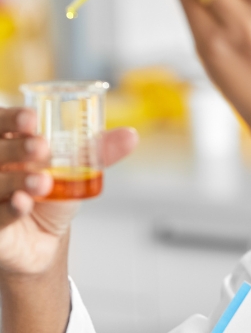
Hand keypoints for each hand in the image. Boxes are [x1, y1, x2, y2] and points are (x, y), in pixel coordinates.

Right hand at [0, 107, 137, 275]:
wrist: (44, 238)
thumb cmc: (54, 193)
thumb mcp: (78, 169)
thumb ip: (100, 151)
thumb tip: (131, 136)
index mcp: (10, 142)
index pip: (1, 122)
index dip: (11, 118)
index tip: (31, 119)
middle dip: (17, 148)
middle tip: (41, 148)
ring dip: (18, 180)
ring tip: (42, 183)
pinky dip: (10, 208)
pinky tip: (23, 203)